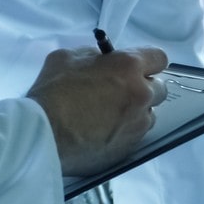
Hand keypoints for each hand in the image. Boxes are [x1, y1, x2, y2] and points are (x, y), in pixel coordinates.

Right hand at [25, 44, 169, 176]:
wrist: (43, 135)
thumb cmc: (52, 92)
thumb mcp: (67, 58)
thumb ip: (92, 56)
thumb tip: (102, 61)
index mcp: (129, 67)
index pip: (159, 58)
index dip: (148, 62)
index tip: (137, 68)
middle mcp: (141, 94)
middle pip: (159, 89)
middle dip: (143, 88)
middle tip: (120, 92)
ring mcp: (138, 123)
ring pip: (149, 114)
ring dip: (135, 112)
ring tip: (108, 116)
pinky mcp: (131, 147)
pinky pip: (136, 135)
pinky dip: (124, 132)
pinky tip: (103, 133)